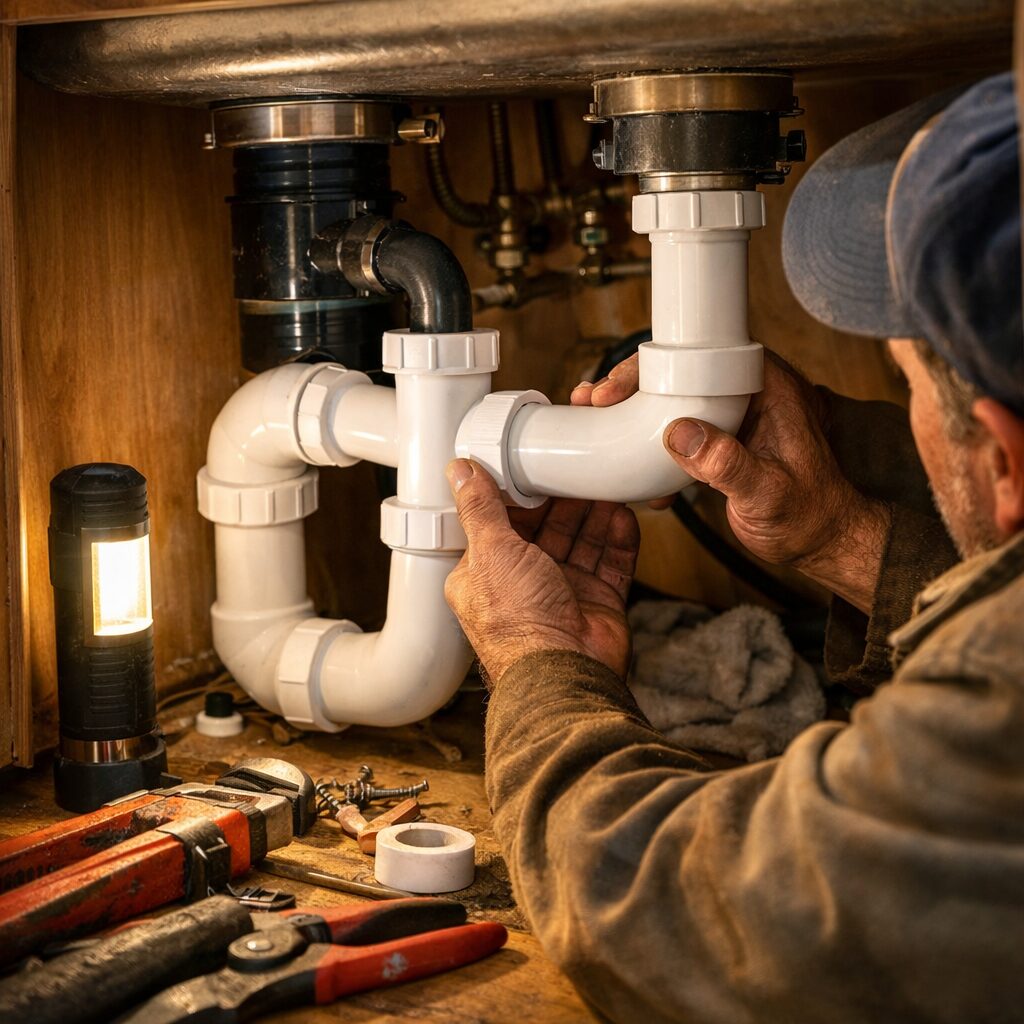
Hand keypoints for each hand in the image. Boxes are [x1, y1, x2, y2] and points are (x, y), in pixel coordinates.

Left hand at [444, 459, 639, 683]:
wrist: (564, 672)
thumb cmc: (518, 624)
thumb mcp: (490, 552)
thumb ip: (479, 508)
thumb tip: (460, 473)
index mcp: (486, 575)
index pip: (501, 523)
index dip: (519, 496)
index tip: (535, 466)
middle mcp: (523, 584)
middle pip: (547, 530)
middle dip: (564, 501)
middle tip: (578, 470)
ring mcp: (563, 594)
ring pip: (582, 543)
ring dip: (594, 515)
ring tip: (605, 485)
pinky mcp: (597, 604)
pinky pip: (611, 564)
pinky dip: (618, 540)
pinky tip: (623, 516)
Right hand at [573, 351, 890, 612]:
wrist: (821, 543)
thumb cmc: (809, 517)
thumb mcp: (768, 492)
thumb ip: (728, 464)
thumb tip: (679, 432)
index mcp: (769, 388)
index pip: (707, 353)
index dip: (658, 361)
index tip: (620, 385)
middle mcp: (748, 394)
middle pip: (681, 369)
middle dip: (632, 383)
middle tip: (593, 398)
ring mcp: (732, 417)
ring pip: (673, 398)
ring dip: (633, 409)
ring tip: (592, 418)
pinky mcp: (720, 441)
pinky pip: (677, 428)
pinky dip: (648, 442)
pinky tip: (627, 465)